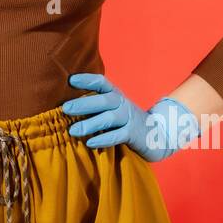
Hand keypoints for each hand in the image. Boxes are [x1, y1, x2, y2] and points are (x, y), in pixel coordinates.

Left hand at [62, 73, 199, 161]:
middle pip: (104, 100)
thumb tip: (66, 106)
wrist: (157, 134)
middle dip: (84, 104)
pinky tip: (90, 142)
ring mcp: (129, 118)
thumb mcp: (113, 108)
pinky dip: (103, 139)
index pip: (102, 82)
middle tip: (65, 108)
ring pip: (109, 118)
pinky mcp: (134, 134)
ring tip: (73, 130)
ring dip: (90, 124)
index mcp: (115, 95)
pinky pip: (118, 136)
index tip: (70, 80)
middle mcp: (122, 103)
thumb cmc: (125, 120)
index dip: (87, 79)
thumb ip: (95, 105)